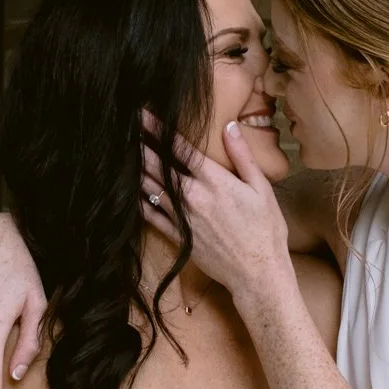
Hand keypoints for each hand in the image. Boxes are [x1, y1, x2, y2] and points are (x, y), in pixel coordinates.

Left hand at [142, 120, 291, 300]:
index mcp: (215, 181)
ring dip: (136, 170)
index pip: (180, 148)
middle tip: (125, 129)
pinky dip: (139, 201)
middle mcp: (193, 197)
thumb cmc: (266, 231)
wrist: (258, 274)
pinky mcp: (179, 236)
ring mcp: (183, 218)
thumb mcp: (261, 188)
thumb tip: (230, 126)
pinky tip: (130, 190)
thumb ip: (242, 156)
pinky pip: (152, 216)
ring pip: (150, 189)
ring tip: (122, 154)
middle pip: (158, 166)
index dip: (158, 128)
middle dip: (141, 145)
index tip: (143, 113)